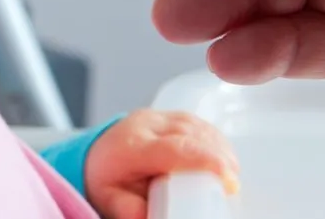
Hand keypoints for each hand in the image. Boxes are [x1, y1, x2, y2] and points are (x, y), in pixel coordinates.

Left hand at [85, 110, 237, 218]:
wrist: (93, 157)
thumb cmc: (105, 180)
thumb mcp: (113, 202)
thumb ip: (135, 211)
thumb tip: (157, 216)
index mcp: (130, 147)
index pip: (174, 148)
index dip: (205, 160)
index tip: (227, 179)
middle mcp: (143, 126)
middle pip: (190, 134)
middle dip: (217, 157)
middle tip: (231, 185)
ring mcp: (155, 117)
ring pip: (196, 125)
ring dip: (219, 147)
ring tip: (229, 174)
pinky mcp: (166, 115)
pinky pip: (196, 122)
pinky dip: (213, 139)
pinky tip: (221, 156)